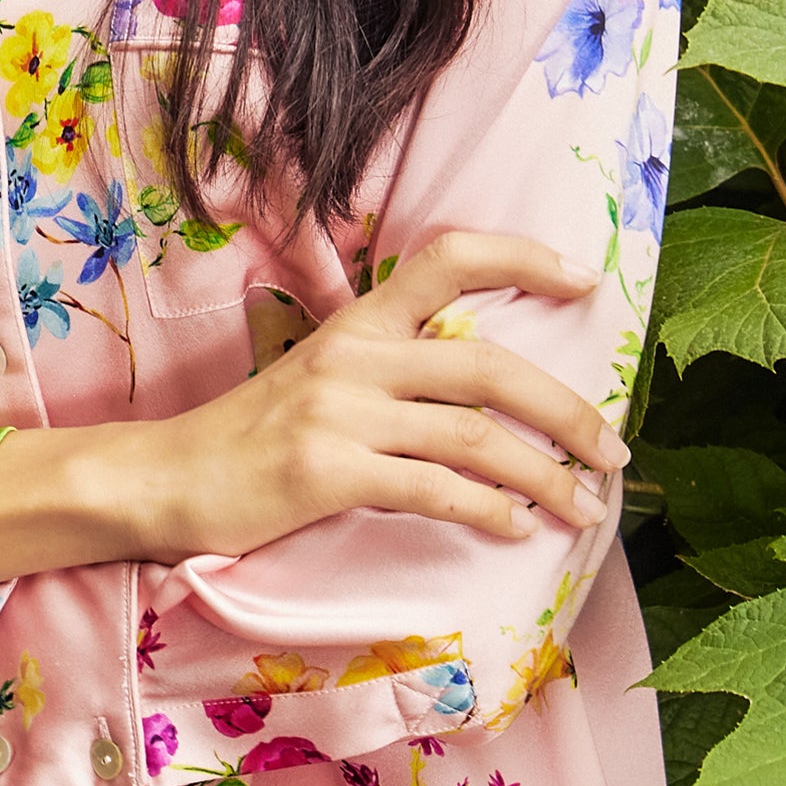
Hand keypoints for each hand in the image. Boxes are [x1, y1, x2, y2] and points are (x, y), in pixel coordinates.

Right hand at [153, 229, 631, 557]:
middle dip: (569, 411)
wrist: (168, 479)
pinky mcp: (328, 472)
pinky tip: (516, 528)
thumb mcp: (323, 380)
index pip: (446, 258)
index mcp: (356, 323)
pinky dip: (489, 511)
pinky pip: (434, 489)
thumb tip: (488, 396)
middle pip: (489, 366)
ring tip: (584, 507)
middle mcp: (355, 356)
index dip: (521, 257)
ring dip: (546, 476)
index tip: (584, 278)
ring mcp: (341, 413)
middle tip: (617, 451)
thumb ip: (394, 373)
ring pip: (475, 436)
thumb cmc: (254, 436)